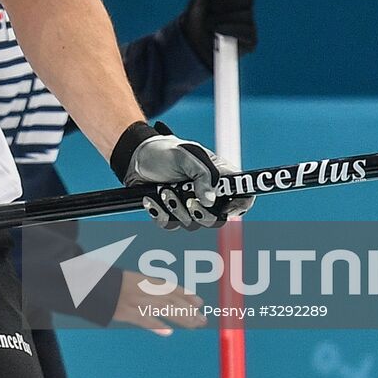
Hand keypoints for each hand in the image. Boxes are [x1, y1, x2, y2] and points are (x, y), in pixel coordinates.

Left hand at [110, 121, 253, 229]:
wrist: (135, 158)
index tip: (227, 208)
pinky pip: (170, 225)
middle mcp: (207, 194)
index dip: (241, 205)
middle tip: (189, 200)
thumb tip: (210, 200)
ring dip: (176, 208)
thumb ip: (200, 176)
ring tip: (164, 190)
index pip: (242, 196)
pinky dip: (160, 213)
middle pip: (219, 219)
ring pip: (193, 224)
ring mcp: (189, 205)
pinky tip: (151, 198)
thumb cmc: (163, 151)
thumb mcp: (184, 156)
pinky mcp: (172, 213)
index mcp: (218, 177)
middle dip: (202, 213)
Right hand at [114, 270, 204, 335]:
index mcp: (147, 281)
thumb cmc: (116, 285)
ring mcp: (136, 301)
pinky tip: (168, 332)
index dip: (186, 294)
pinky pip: (143, 319)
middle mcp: (144, 290)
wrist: (93, 285)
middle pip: (171, 300)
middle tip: (202, 320)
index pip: (171, 287)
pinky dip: (156, 325)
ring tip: (194, 325)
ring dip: (180, 318)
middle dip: (188, 310)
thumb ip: (152, 288)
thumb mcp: (135, 281)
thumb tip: (172, 297)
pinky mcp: (126, 312)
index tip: (200, 302)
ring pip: (162, 309)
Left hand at [180, 0, 256, 64]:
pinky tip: (217, 32)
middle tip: (211, 7)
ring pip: (245, 15)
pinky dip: (227, 30)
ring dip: (222, 18)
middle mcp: (244, 6)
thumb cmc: (196, 16)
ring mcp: (248, 22)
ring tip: (208, 23)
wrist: (190, 43)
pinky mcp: (250, 39)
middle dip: (226, 2)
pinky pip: (244, 31)